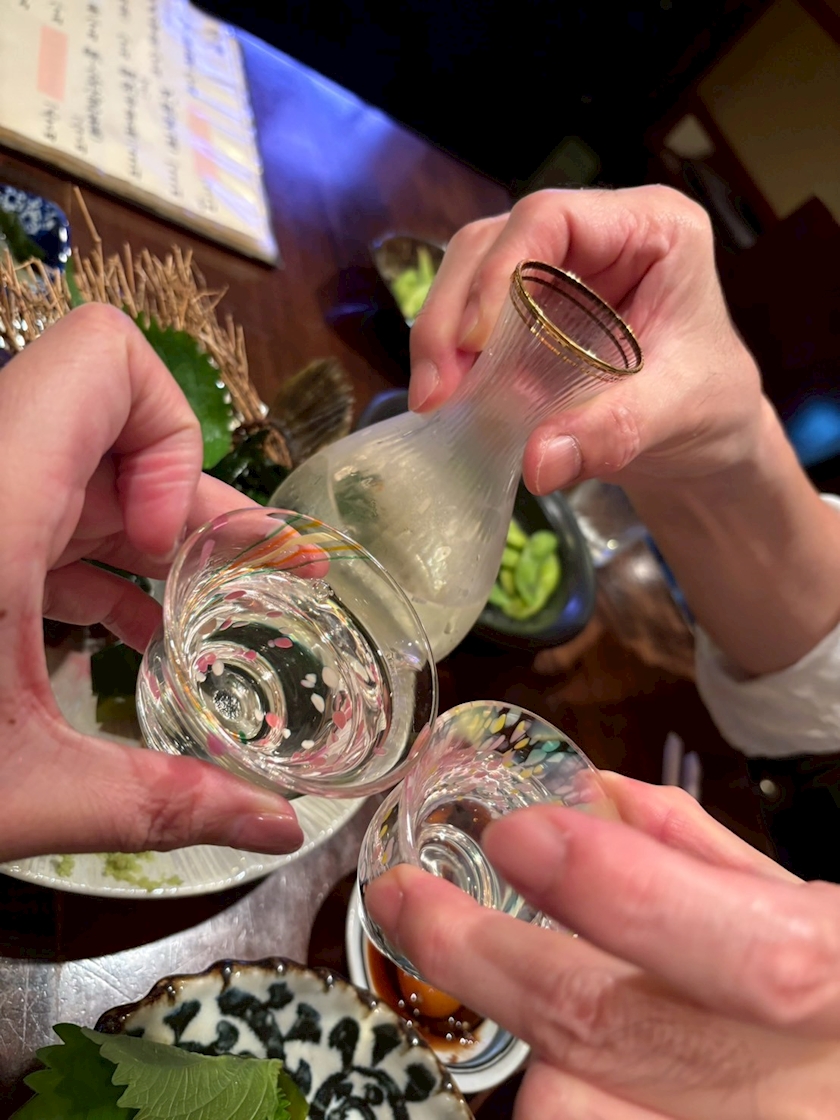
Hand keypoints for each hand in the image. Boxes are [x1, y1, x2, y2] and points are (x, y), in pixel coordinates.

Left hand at [0, 304, 302, 860]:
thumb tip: (280, 830)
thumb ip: (161, 802)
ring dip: (150, 536)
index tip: (164, 544)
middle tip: (262, 574)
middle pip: (112, 430)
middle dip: (195, 501)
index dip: (167, 433)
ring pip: (78, 474)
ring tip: (204, 611)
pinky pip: (38, 513)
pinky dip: (94, 561)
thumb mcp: (16, 792)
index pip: (104, 361)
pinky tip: (128, 634)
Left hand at [366, 774, 839, 1117]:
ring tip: (495, 979)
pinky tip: (551, 1050)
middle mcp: (804, 1098)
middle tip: (408, 900)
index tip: (517, 835)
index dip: (627, 897)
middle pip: (610, 1035)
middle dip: (481, 955)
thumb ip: (704, 855)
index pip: (754, 958)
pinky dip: (554, 1086)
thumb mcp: (822, 907)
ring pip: (572, 1110)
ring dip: (520, 1037)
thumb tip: (590, 793)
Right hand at [409, 186, 768, 493]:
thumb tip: (537, 462)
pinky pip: (471, 318)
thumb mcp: (675, 415)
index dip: (501, 272)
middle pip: (493, 242)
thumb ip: (612, 432)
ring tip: (435, 402)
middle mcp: (595, 234)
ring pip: (469, 274)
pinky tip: (447, 401)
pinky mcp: (528, 311)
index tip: (476, 344)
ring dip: (441, 337)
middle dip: (453, 313)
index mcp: (650, 228)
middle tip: (437, 391)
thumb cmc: (710, 408)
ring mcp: (555, 270)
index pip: (551, 218)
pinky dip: (452, 358)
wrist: (705, 440)